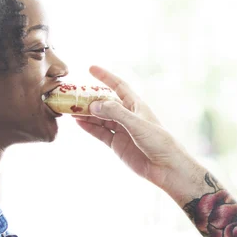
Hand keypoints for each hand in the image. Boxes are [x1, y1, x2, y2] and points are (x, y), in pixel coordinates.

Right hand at [74, 66, 197, 189]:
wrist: (166, 167)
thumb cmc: (158, 141)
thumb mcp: (137, 123)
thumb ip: (116, 113)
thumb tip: (94, 104)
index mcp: (136, 105)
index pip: (119, 86)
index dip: (106, 77)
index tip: (91, 68)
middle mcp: (128, 116)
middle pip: (105, 103)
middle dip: (90, 98)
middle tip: (72, 94)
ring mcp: (122, 130)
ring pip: (100, 118)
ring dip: (87, 114)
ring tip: (70, 110)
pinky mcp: (118, 144)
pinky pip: (100, 132)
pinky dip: (89, 127)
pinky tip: (79, 122)